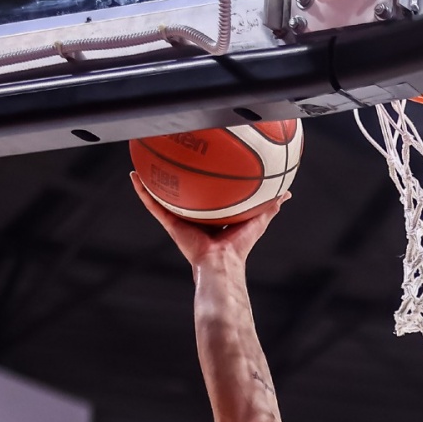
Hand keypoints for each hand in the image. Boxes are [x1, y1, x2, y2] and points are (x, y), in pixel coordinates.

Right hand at [131, 172, 288, 269]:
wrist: (221, 263)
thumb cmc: (239, 247)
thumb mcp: (257, 220)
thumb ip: (270, 206)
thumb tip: (287, 193)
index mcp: (212, 217)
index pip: (206, 196)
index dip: (203, 183)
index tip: (201, 166)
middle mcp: (193, 218)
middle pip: (183, 194)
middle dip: (176, 179)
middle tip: (170, 158)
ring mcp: (179, 220)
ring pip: (162, 197)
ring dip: (151, 181)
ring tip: (144, 162)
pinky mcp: (170, 224)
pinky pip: (153, 204)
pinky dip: (143, 191)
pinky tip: (135, 175)